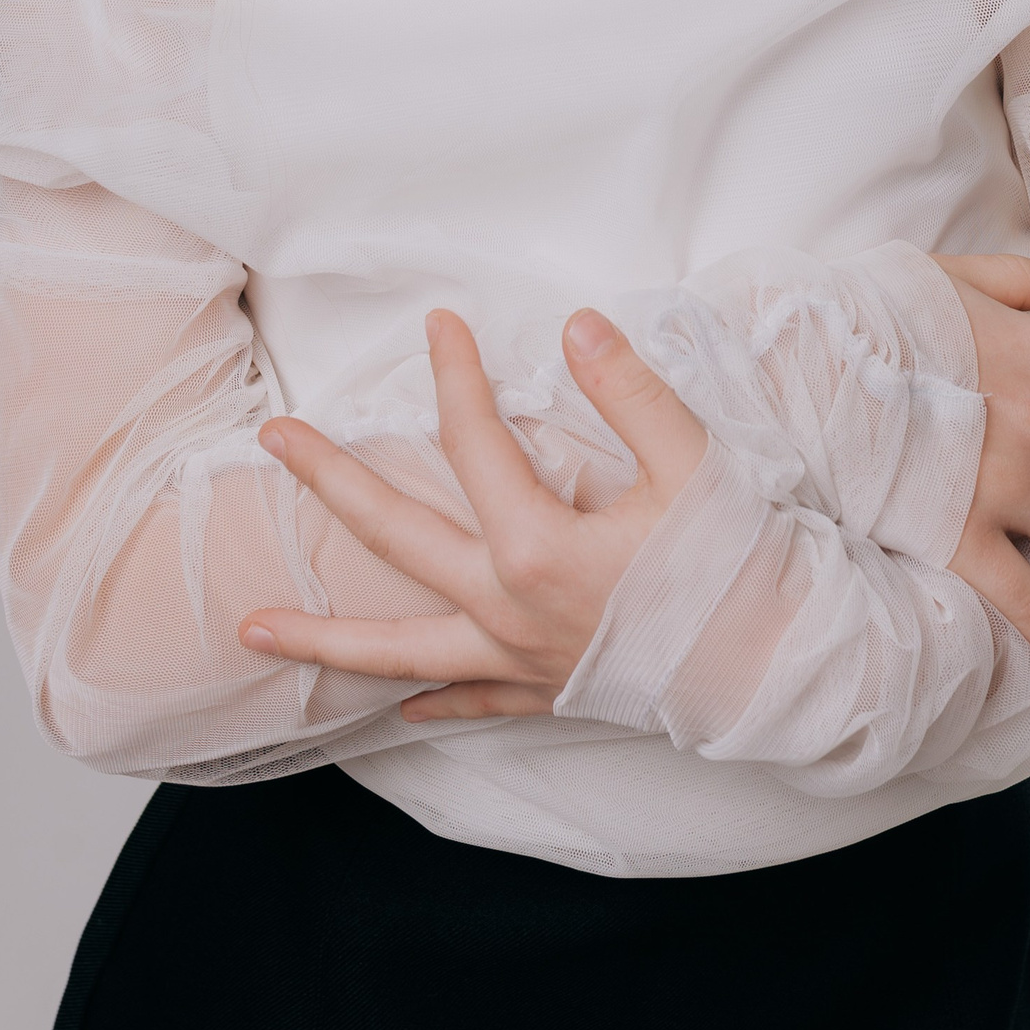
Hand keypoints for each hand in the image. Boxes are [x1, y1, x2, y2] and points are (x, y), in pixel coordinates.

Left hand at [237, 304, 707, 721]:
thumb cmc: (739, 565)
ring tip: (250, 629)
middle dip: (329, 482)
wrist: (780, 669)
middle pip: (396, 536)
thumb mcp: (691, 464)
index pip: (474, 443)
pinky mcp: (544, 690)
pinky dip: (427, 698)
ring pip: (396, 650)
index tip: (437, 324)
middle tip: (274, 440)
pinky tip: (399, 704)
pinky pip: (466, 698)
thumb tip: (578, 326)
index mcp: (536, 546)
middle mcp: (506, 608)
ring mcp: (517, 658)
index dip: (454, 376)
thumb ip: (628, 392)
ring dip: (321, 637)